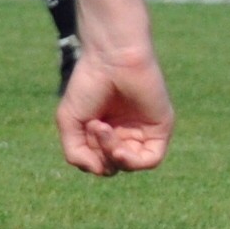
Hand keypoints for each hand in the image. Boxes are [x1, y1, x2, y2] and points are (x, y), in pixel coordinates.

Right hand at [54, 40, 172, 177]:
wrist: (111, 57)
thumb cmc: (89, 83)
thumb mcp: (69, 122)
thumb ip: (75, 154)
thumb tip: (99, 171)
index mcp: (106, 131)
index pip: (99, 161)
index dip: (89, 155)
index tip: (84, 127)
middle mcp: (126, 132)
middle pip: (113, 165)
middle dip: (99, 154)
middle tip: (95, 125)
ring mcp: (144, 131)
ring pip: (130, 164)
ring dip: (113, 156)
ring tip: (104, 129)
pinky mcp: (160, 127)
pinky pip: (151, 159)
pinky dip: (132, 161)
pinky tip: (120, 148)